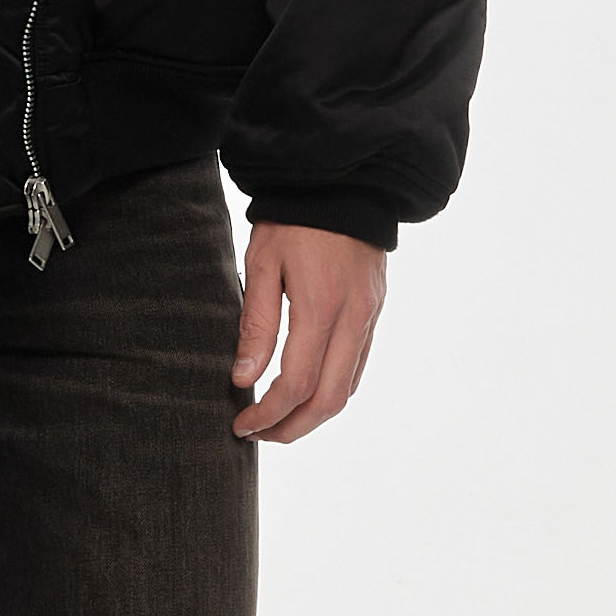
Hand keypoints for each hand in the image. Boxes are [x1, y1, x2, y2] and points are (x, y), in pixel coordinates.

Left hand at [232, 224, 387, 444]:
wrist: (344, 181)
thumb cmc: (293, 219)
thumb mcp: (262, 264)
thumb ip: (255, 324)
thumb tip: (243, 378)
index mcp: (320, 306)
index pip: (294, 384)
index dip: (266, 414)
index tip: (240, 424)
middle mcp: (353, 318)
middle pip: (329, 400)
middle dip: (292, 428)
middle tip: (257, 435)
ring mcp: (370, 317)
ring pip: (348, 389)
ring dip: (313, 415)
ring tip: (277, 420)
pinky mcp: (375, 312)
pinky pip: (357, 366)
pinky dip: (332, 390)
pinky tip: (305, 392)